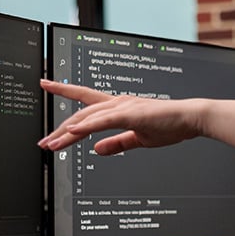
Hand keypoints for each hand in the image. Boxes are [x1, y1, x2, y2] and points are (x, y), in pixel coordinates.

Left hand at [38, 80, 203, 154]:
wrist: (190, 118)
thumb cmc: (170, 125)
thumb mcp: (138, 139)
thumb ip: (116, 143)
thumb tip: (97, 150)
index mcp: (119, 107)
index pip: (86, 99)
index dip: (64, 92)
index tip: (46, 85)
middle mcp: (118, 103)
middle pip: (81, 113)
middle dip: (60, 128)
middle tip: (44, 141)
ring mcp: (124, 107)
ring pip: (88, 117)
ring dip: (68, 131)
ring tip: (53, 142)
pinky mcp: (132, 114)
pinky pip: (104, 121)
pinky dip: (87, 126)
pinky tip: (74, 131)